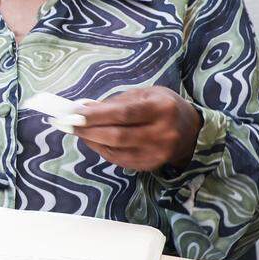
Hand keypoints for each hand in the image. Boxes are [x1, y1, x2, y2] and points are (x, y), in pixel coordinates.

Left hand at [75, 87, 201, 171]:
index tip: (73, 113)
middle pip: (117, 136)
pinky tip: (92, 140)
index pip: (124, 113)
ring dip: (91, 141)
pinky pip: (119, 160)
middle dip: (88, 130)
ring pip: (116, 150)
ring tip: (76, 130)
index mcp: (162, 109)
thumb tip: (84, 109)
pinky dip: (101, 150)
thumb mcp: (144, 94)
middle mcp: (163, 133)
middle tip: (67, 124)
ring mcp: (158, 153)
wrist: (191, 130)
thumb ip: (116, 102)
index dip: (96, 115)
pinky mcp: (151, 165)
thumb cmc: (162, 106)